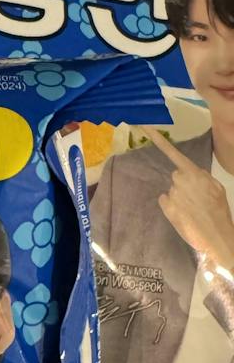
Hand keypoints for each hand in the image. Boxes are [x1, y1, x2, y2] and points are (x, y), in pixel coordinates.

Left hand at [140, 126, 233, 275]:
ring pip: (173, 190)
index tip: (143, 126)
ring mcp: (171, 194)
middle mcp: (179, 180)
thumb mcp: (216, 189)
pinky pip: (166, 201)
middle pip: (176, 176)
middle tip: (197, 198)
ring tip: (194, 209)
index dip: (157, 139)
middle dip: (184, 184)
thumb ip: (202, 177)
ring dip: (180, 197)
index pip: (173, 153)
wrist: (216, 235)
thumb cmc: (219, 211)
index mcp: (194, 173)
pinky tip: (185, 214)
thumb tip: (189, 172)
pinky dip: (173, 206)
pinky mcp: (166, 207)